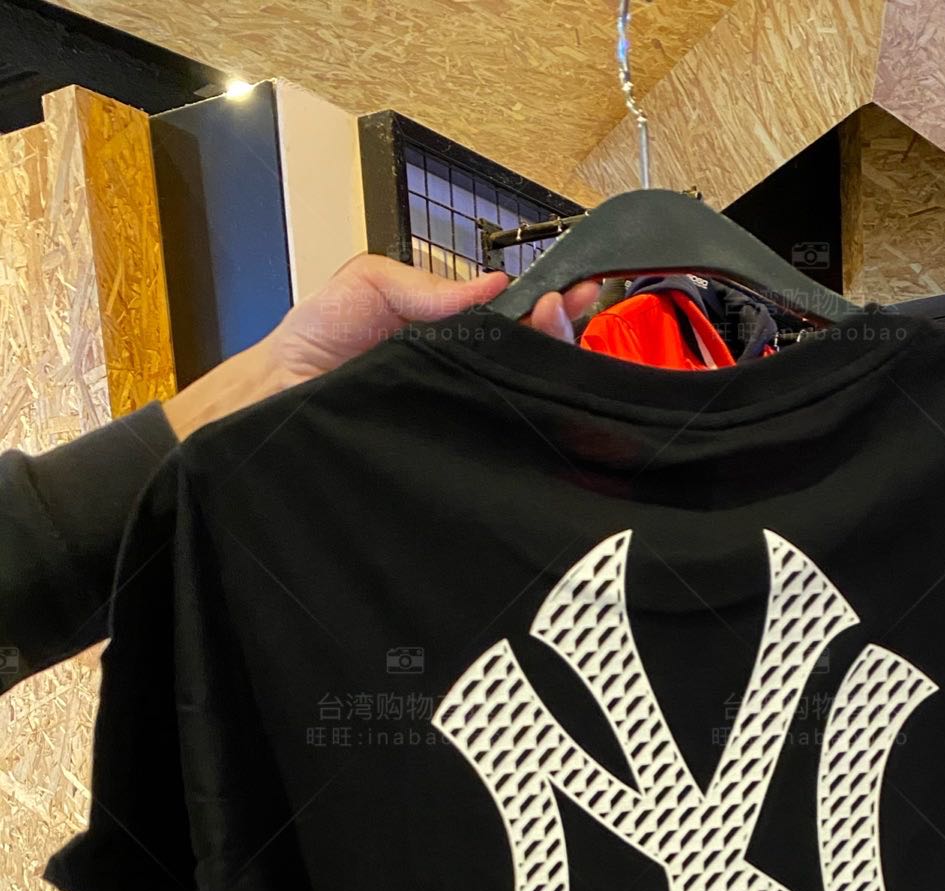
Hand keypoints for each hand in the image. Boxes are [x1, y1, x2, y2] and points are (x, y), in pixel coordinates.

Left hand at [163, 254, 597, 439]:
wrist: (274, 400)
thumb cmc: (315, 340)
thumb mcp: (369, 285)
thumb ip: (427, 287)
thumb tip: (494, 286)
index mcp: (454, 334)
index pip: (517, 319)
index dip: (550, 306)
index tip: (578, 293)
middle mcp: (466, 378)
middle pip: (532, 361)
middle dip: (559, 335)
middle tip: (561, 316)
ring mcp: (461, 420)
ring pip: (521, 403)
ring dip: (545, 373)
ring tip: (548, 342)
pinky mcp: (450, 459)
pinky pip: (493, 448)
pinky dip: (516, 428)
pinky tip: (528, 408)